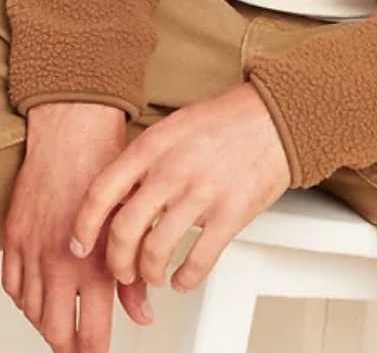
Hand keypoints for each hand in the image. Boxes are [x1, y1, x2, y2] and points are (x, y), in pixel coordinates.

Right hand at [2, 102, 151, 352]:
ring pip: (32, 311)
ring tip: (63, 324)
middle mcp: (59, 263)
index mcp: (93, 261)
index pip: (90, 330)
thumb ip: (134, 277)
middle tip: (82, 347)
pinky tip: (38, 298)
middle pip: (56, 330)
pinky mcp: (13, 240)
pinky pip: (13, 286)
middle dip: (70, 345)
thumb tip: (143, 313)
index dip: (96, 350)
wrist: (73, 135)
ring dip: (48, 323)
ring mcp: (32, 253)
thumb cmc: (107, 168)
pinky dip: (25, 299)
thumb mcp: (133, 223)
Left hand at [71, 83, 290, 292]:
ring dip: (149, 274)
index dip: (84, 227)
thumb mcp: (175, 126)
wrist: (276, 116)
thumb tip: (120, 200)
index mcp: (154, 145)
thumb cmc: (227, 120)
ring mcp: (203, 192)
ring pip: (156, 252)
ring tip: (155, 275)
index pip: (101, 193)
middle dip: (117, 263)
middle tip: (123, 270)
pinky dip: (185, 279)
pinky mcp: (232, 212)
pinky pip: (197, 261)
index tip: (81, 246)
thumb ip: (145, 160)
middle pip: (124, 231)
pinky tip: (184, 278)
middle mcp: (173, 169)